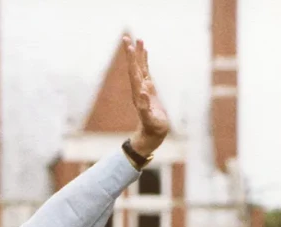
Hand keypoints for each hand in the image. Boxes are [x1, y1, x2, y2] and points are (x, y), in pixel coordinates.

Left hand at [123, 35, 168, 156]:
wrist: (151, 136)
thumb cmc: (152, 130)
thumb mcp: (150, 120)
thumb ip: (145, 107)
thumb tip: (142, 91)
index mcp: (138, 94)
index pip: (134, 73)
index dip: (132, 59)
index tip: (129, 46)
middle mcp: (138, 90)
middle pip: (134, 68)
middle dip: (132, 53)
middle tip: (128, 37)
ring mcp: (143, 89)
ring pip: (140, 68)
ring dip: (139, 55)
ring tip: (139, 40)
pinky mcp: (149, 91)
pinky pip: (146, 73)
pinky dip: (145, 62)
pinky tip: (146, 54)